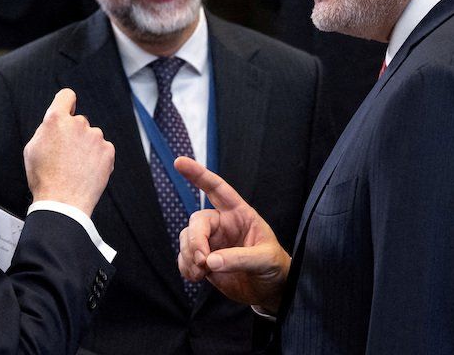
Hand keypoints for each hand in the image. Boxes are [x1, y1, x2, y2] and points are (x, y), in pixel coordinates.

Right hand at [24, 88, 114, 215]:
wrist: (63, 202)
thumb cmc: (44, 178)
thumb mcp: (32, 148)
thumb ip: (46, 129)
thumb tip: (54, 124)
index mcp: (56, 120)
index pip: (66, 96)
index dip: (66, 103)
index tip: (68, 109)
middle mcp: (78, 123)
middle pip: (78, 121)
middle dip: (74, 134)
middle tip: (66, 155)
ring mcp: (95, 137)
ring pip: (91, 137)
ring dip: (86, 147)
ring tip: (76, 167)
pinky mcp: (108, 150)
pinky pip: (103, 149)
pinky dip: (97, 158)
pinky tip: (87, 171)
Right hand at [175, 157, 289, 312]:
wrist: (269, 291)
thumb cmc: (273, 266)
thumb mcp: (265, 259)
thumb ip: (240, 258)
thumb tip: (210, 260)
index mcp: (239, 213)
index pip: (217, 189)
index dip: (199, 175)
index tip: (179, 162)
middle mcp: (222, 224)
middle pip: (197, 221)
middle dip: (195, 240)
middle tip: (202, 261)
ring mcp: (211, 242)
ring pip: (186, 239)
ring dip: (189, 256)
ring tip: (202, 272)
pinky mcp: (202, 260)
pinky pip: (183, 257)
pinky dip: (185, 267)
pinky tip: (196, 277)